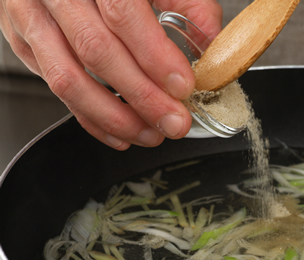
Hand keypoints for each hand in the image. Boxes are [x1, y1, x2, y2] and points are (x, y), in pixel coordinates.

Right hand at [0, 0, 221, 149]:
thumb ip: (187, 2)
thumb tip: (211, 43)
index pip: (123, 13)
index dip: (154, 55)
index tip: (182, 86)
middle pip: (96, 50)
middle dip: (141, 95)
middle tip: (173, 121)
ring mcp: (32, 16)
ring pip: (67, 78)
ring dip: (114, 116)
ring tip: (150, 134)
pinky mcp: (23, 41)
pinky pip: (55, 90)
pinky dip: (91, 119)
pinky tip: (121, 134)